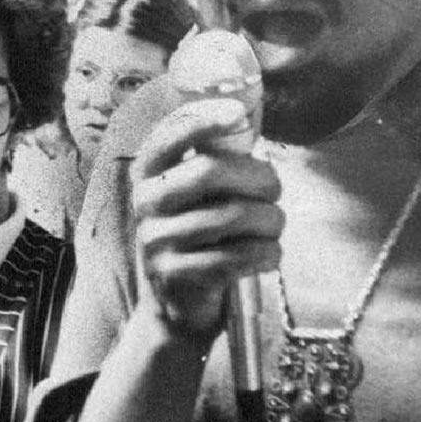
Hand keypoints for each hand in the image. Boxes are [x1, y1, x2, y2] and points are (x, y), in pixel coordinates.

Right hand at [130, 101, 282, 344]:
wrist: (177, 308)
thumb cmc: (198, 239)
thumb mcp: (193, 199)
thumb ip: (212, 162)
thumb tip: (246, 121)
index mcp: (148, 175)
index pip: (168, 137)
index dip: (202, 120)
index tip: (236, 113)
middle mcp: (145, 204)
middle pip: (208, 171)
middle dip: (258, 176)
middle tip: (275, 189)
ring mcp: (156, 242)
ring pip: (232, 216)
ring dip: (270, 220)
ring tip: (274, 227)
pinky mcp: (176, 277)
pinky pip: (237, 256)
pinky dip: (267, 253)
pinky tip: (270, 255)